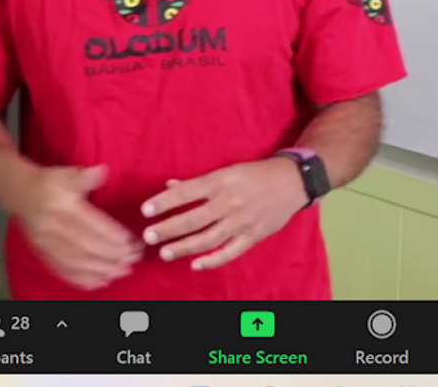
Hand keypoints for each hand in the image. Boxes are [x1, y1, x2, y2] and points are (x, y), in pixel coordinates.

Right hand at [17, 165, 142, 289]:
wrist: (20, 194)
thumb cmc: (48, 183)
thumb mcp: (66, 173)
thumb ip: (85, 176)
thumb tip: (103, 171)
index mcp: (63, 207)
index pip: (92, 225)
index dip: (113, 235)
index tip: (133, 241)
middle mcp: (55, 228)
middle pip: (88, 246)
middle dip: (114, 255)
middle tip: (135, 258)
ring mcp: (49, 245)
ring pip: (78, 262)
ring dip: (104, 269)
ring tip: (124, 270)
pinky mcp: (45, 255)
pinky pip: (65, 271)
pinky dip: (85, 279)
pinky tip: (102, 281)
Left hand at [140, 157, 307, 269]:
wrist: (292, 182)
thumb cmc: (253, 174)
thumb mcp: (225, 171)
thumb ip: (197, 182)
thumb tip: (168, 185)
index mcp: (220, 181)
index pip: (186, 192)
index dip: (164, 201)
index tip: (145, 210)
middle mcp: (230, 201)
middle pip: (194, 219)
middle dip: (169, 228)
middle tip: (148, 235)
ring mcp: (242, 221)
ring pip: (209, 238)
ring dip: (184, 247)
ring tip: (164, 252)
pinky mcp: (254, 236)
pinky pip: (230, 251)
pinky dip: (212, 260)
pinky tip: (195, 264)